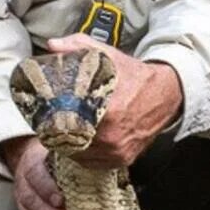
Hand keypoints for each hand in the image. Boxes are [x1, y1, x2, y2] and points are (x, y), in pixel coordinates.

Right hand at [1, 135, 77, 209]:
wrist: (33, 161)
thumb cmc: (58, 158)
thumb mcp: (65, 152)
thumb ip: (81, 158)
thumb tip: (109, 162)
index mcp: (32, 163)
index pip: (35, 175)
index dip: (46, 188)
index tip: (62, 200)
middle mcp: (23, 185)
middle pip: (32, 203)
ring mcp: (22, 205)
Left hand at [47, 34, 182, 167]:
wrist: (165, 94)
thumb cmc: (134, 76)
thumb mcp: (106, 56)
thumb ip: (77, 47)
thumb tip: (53, 46)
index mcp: (106, 110)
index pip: (65, 124)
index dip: (50, 121)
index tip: (44, 115)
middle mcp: (112, 135)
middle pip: (69, 142)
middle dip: (57, 133)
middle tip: (49, 124)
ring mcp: (117, 150)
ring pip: (79, 155)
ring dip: (69, 145)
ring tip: (63, 132)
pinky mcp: (123, 159)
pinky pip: (93, 163)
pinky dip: (83, 155)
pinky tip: (80, 142)